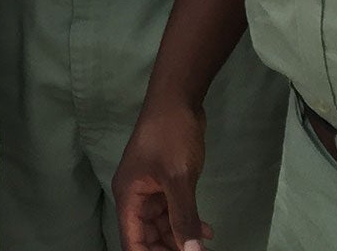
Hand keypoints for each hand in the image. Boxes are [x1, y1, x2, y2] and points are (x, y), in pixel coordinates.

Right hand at [113, 99, 211, 250]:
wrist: (177, 100)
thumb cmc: (171, 136)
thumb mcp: (179, 180)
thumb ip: (183, 218)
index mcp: (129, 196)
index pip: (132, 241)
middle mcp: (135, 196)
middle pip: (146, 236)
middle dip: (168, 249)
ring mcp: (150, 189)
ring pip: (161, 226)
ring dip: (181, 237)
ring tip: (204, 245)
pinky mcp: (165, 183)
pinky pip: (172, 212)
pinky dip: (187, 222)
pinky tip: (206, 229)